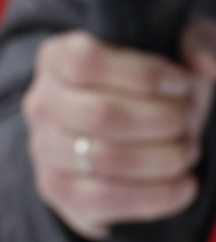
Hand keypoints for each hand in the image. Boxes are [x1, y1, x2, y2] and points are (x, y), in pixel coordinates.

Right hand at [23, 21, 215, 238]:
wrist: (119, 140)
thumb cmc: (149, 91)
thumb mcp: (175, 56)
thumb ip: (197, 43)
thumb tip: (205, 65)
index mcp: (59, 58)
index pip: (87, 61)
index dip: (143, 74)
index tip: (182, 84)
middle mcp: (42, 103)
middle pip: (101, 114)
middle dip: (162, 121)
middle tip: (189, 122)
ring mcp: (44, 149)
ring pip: (105, 159)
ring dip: (164, 158)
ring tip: (188, 152)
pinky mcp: (57, 191)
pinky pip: (105, 199)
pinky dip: (156, 195)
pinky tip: (184, 186)